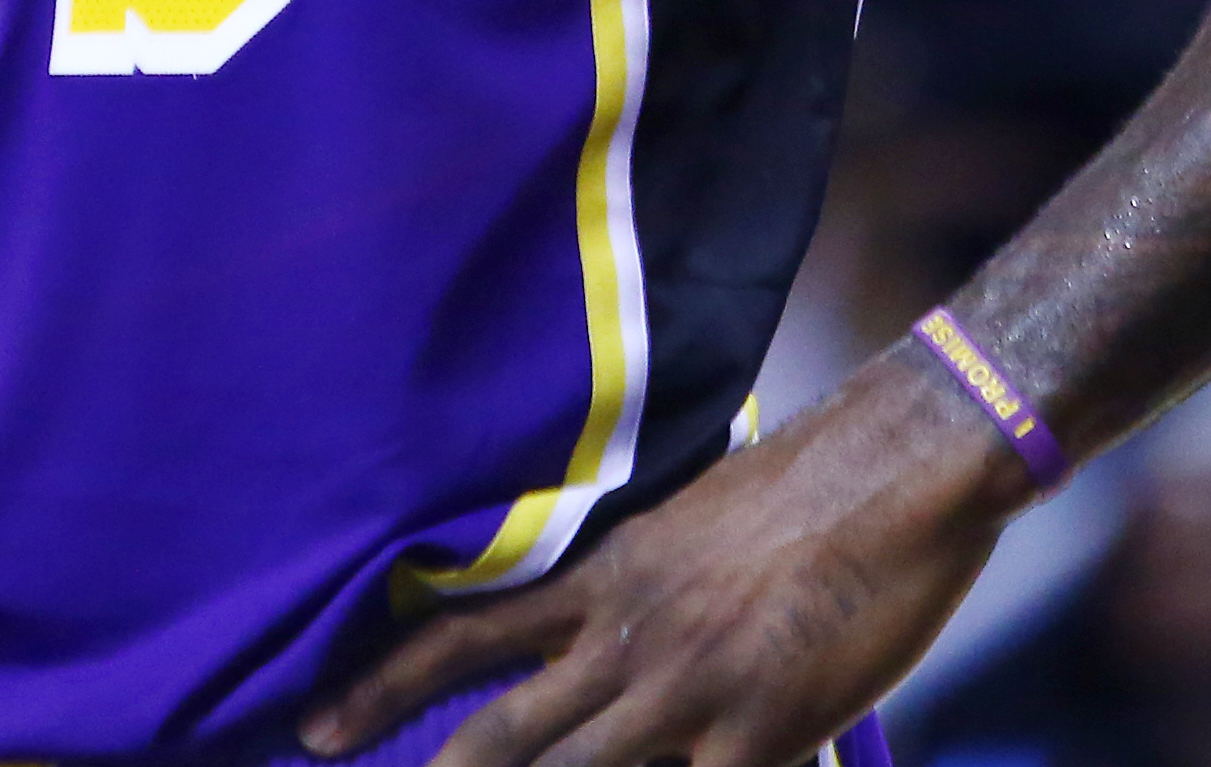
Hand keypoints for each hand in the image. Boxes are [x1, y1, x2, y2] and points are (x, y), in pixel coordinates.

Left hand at [300, 353, 1025, 766]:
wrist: (892, 474)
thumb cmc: (800, 492)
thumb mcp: (683, 528)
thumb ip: (633, 591)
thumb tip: (599, 638)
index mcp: (600, 578)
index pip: (462, 634)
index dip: (382, 686)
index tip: (317, 729)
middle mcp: (625, 640)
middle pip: (506, 733)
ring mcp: (688, 695)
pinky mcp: (759, 736)